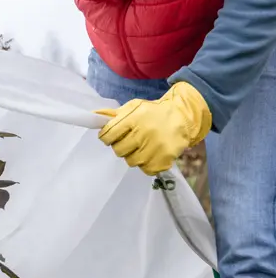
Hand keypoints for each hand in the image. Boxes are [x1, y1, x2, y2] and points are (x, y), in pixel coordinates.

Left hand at [95, 81, 211, 174]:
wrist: (183, 115)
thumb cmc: (153, 113)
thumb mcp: (134, 107)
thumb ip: (113, 114)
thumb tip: (94, 115)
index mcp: (134, 118)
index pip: (108, 134)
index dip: (107, 137)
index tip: (112, 136)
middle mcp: (144, 132)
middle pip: (118, 150)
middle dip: (121, 146)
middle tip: (130, 141)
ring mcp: (155, 146)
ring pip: (131, 161)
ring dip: (134, 155)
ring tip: (142, 146)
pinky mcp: (165, 158)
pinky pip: (146, 169)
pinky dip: (147, 164)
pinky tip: (152, 154)